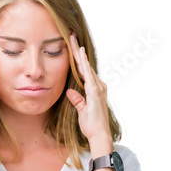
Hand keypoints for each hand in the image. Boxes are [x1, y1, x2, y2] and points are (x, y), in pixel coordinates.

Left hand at [65, 33, 112, 148]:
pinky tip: (80, 53)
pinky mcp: (95, 91)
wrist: (99, 135)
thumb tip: (70, 91)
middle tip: (71, 36)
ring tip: (73, 40)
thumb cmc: (92, 125)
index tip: (71, 47)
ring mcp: (98, 88)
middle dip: (77, 51)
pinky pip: (88, 73)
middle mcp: (98, 86)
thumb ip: (77, 100)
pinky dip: (83, 63)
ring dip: (79, 53)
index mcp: (94, 90)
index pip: (83, 71)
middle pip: (85, 65)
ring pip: (86, 66)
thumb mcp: (81, 110)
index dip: (77, 59)